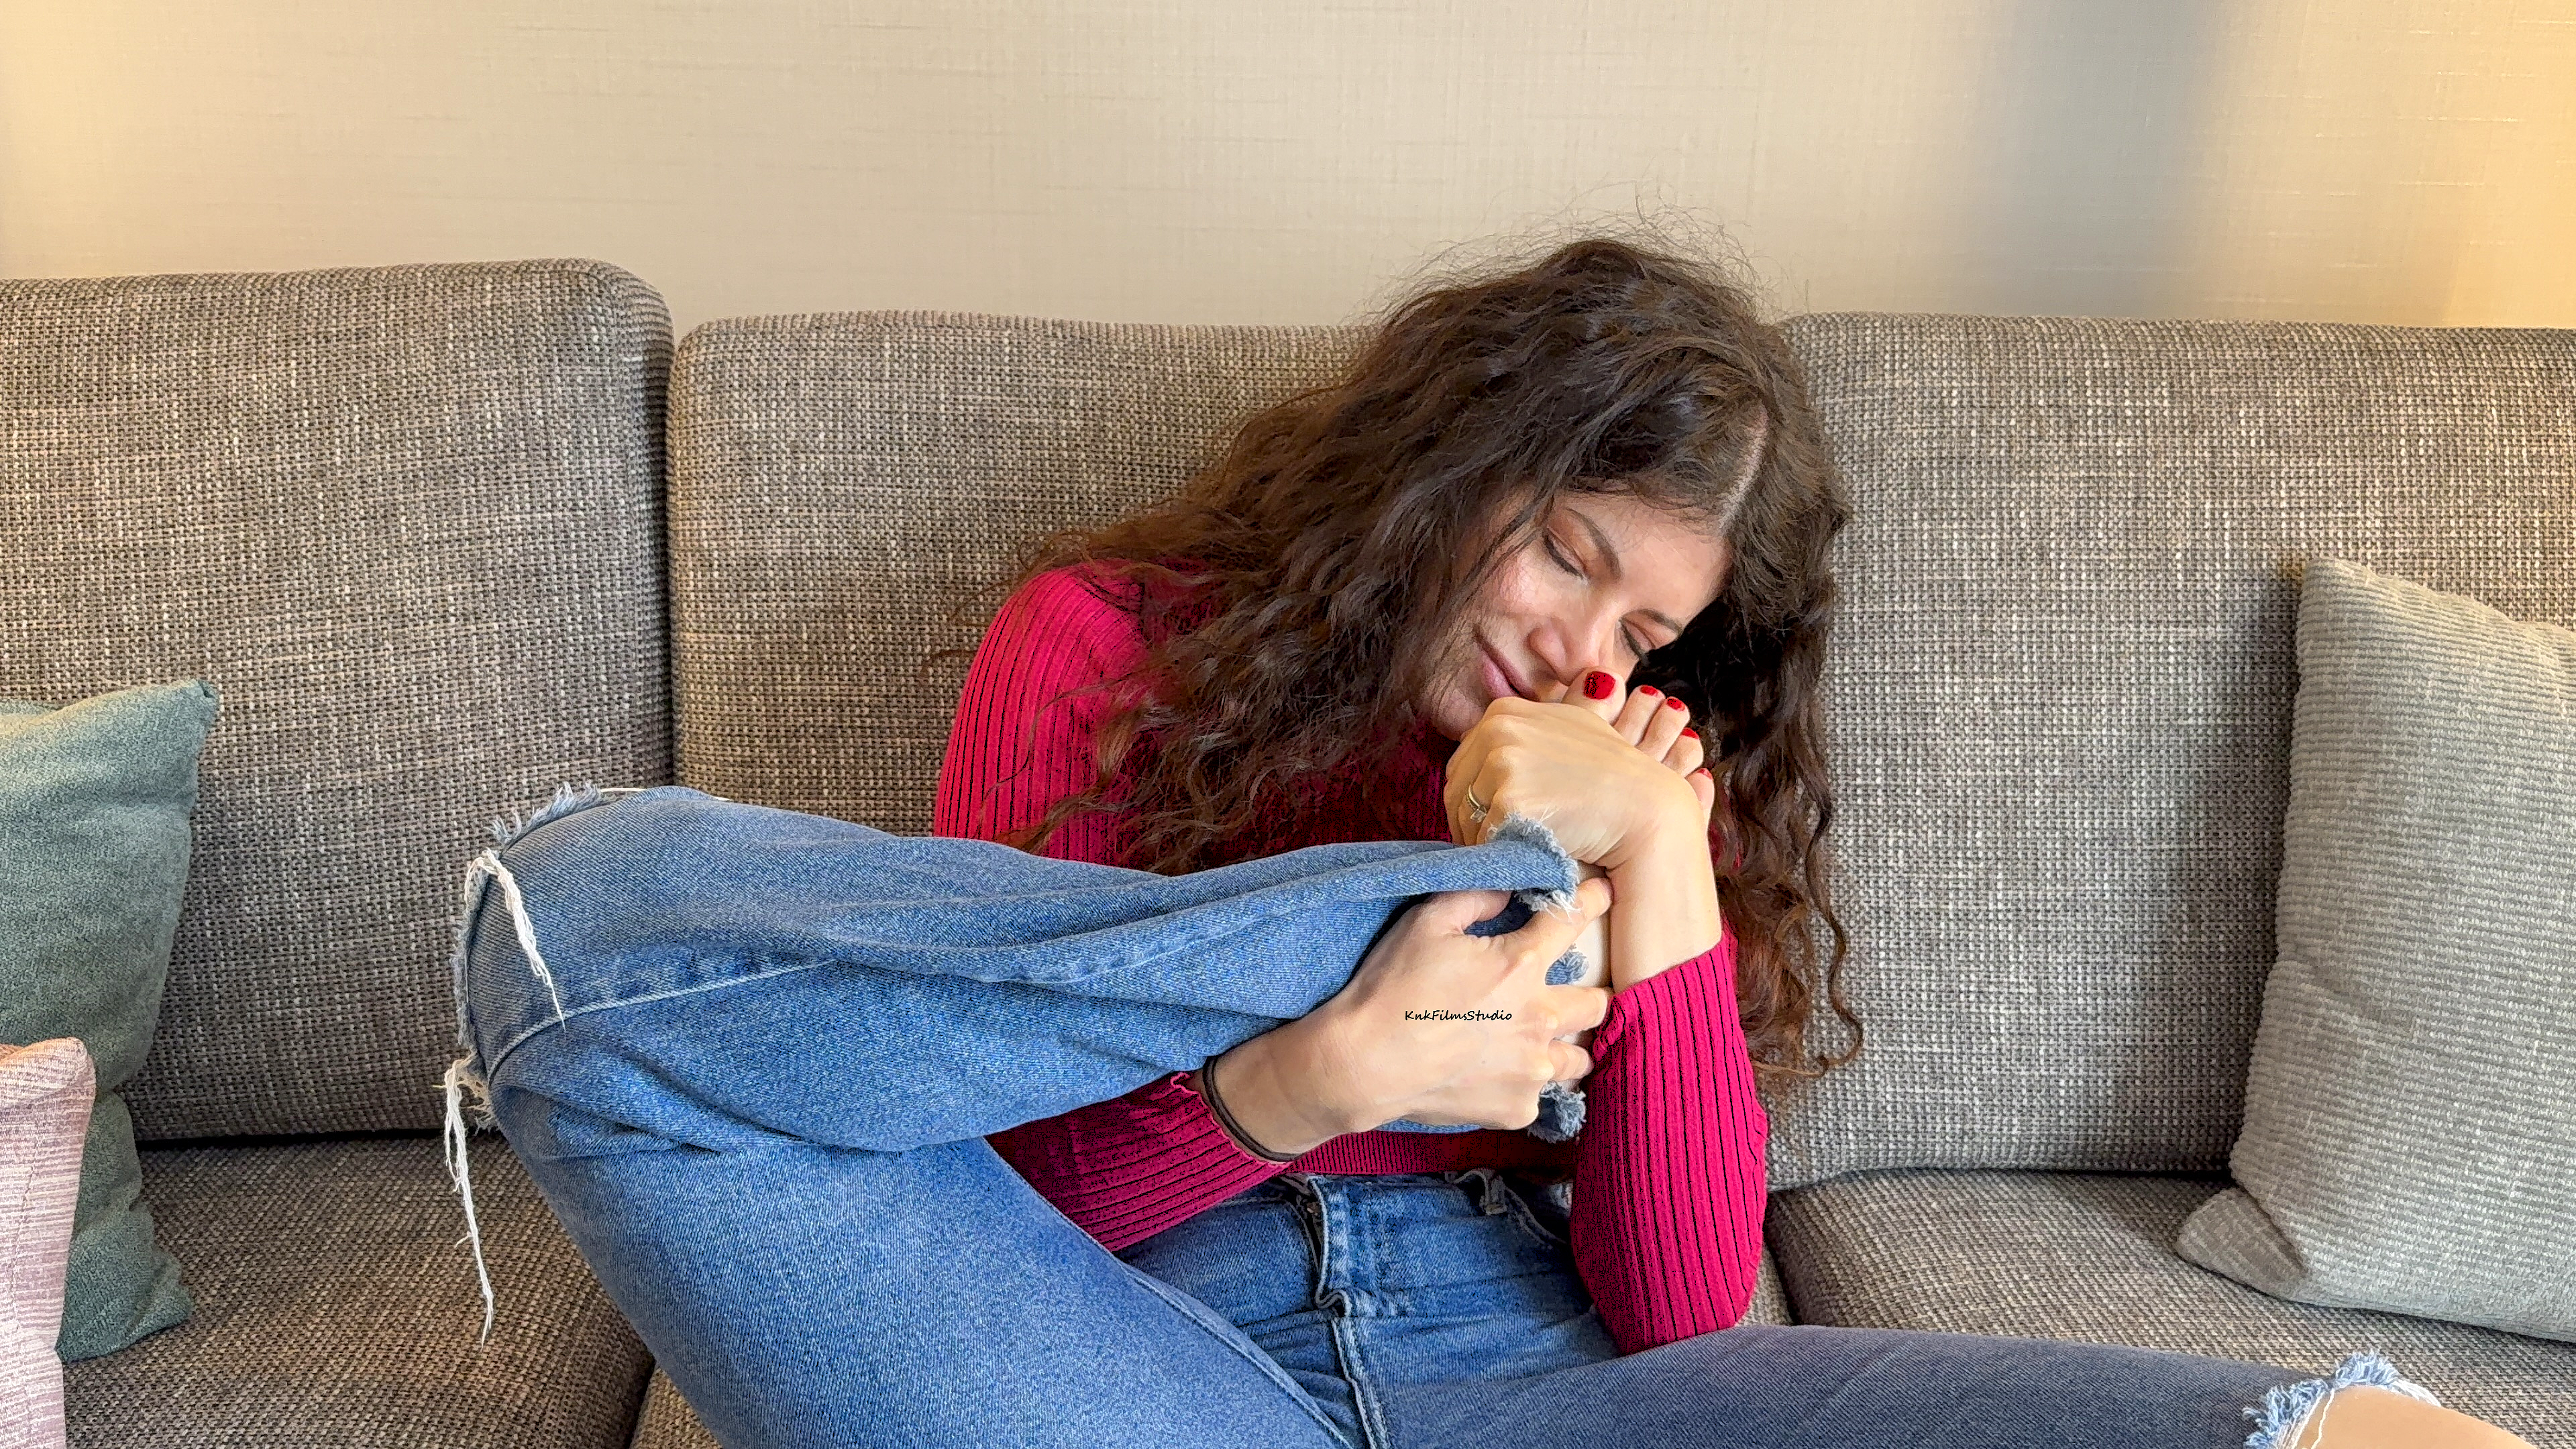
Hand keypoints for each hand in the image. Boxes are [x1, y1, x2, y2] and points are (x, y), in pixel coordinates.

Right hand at [1204, 875, 1615, 1152]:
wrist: (1361, 1065)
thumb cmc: (1391, 989)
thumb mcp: (1425, 923)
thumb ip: (1475, 897)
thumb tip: (1509, 890)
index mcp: (1521, 965)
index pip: (1572, 921)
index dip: (1592, 901)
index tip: (1603, 894)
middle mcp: (1540, 1018)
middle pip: (1597, 1002)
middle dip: (1590, 990)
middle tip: (1566, 990)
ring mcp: (1532, 1069)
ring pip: (1580, 1057)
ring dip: (1567, 1044)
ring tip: (1541, 1040)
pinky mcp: (1518, 1108)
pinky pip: (1541, 1093)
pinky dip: (1525, 1082)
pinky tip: (1499, 1075)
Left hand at [1442, 669, 1713, 869]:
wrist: (1645, 808)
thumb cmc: (1613, 775)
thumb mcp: (1570, 727)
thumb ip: (1529, 728)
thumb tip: (1491, 740)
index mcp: (1504, 711)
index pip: (1463, 762)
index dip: (1473, 795)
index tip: (1487, 818)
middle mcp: (1498, 730)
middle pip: (1457, 789)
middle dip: (1469, 820)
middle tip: (1492, 846)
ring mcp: (1503, 765)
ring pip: (1464, 817)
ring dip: (1480, 842)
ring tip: (1508, 854)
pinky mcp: (1510, 802)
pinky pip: (1483, 839)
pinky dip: (1495, 856)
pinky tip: (1518, 862)